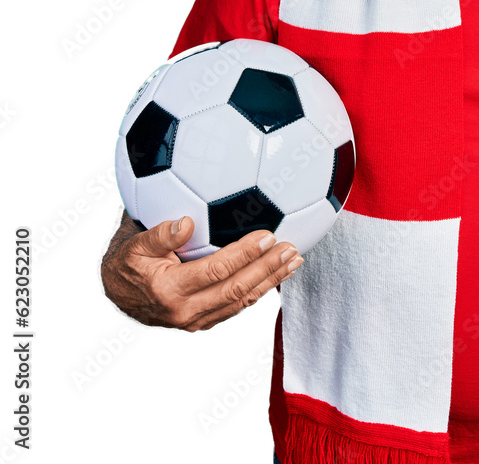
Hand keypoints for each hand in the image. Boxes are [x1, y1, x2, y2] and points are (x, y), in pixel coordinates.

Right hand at [101, 212, 301, 330]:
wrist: (117, 294)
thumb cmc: (128, 262)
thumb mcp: (133, 245)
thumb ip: (158, 235)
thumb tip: (184, 224)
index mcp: (169, 290)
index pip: (217, 271)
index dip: (245, 254)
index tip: (268, 235)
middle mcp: (185, 311)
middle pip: (237, 289)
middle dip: (268, 268)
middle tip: (291, 248)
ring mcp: (196, 321)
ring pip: (241, 301)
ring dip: (271, 280)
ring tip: (294, 260)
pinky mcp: (203, 322)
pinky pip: (236, 306)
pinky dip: (259, 290)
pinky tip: (276, 274)